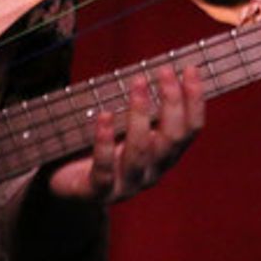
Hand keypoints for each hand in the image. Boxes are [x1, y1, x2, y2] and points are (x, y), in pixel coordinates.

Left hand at [47, 65, 202, 203]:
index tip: (190, 69)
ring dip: (140, 116)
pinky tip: (104, 117)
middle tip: (164, 71)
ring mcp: (126, 185)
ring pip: (140, 152)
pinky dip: (104, 142)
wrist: (66, 186)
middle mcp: (151, 172)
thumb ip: (139, 109)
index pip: (189, 130)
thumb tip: (150, 69)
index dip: (194, 101)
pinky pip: (104, 169)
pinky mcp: (98, 192)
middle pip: (171, 140)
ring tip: (137, 86)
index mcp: (163, 156)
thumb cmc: (98, 149)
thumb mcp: (123, 128)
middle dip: (172, 104)